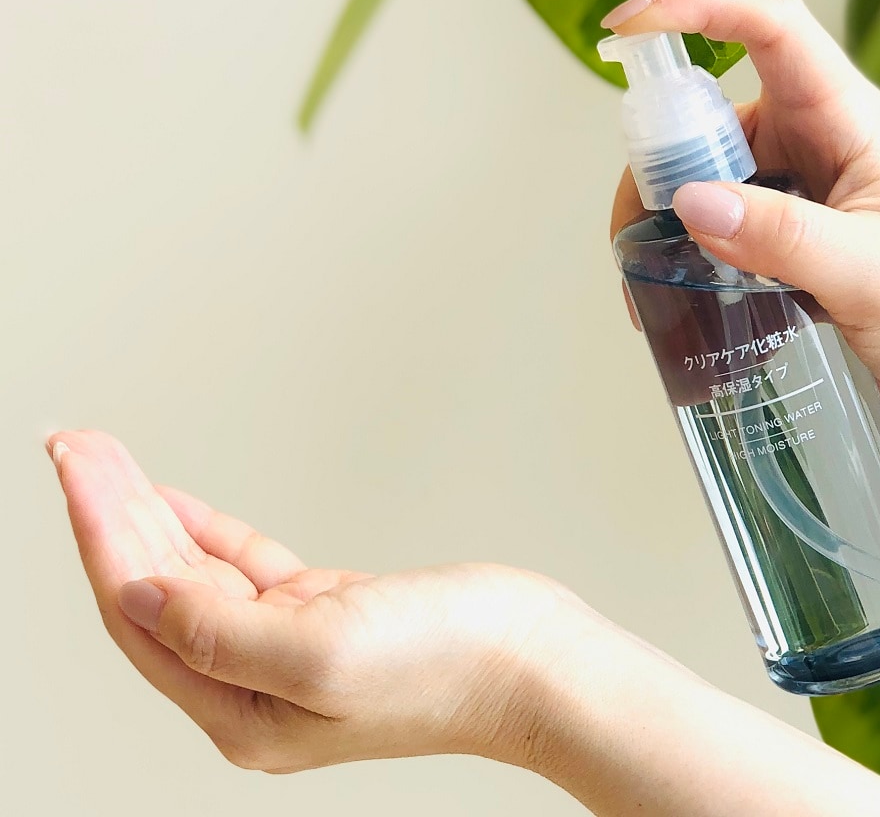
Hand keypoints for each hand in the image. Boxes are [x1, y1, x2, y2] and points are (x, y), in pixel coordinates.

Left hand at [49, 428, 588, 773]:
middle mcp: (252, 684)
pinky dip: (203, 531)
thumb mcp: (325, 656)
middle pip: (155, 586)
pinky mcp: (323, 614)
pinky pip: (240, 568)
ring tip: (106, 459)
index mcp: (241, 710)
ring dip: (147, 514)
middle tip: (74, 443)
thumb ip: (221, 634)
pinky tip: (174, 504)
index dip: (99, 531)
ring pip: (192, 571)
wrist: (530, 661)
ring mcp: (286, 647)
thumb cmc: (448, 667)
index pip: (141, 609)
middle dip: (109, 511)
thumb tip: (142, 597)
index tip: (74, 462)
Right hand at [607, 0, 879, 419]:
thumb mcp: (871, 273)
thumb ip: (782, 236)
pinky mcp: (777, 230)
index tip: (629, 26)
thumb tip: (689, 200)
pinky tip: (670, 295)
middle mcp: (813, 139)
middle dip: (657, 156)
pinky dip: (678, 249)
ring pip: (700, 170)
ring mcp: (792, 185)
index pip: (771, 24)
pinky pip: (710, 218)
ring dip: (661, 214)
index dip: (699, 3)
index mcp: (848, 116)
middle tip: (633, 226)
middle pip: (710, 110)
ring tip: (649, 281)